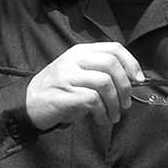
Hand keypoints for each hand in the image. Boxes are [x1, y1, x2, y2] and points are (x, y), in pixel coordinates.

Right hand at [24, 41, 141, 128]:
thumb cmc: (59, 90)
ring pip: (105, 83)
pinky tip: (101, 119)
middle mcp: (74, 60)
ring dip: (115, 103)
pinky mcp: (65, 94)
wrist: (29, 103)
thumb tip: (131, 81)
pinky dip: (103, 112)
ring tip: (114, 115)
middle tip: (126, 103)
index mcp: (81, 52)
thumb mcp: (78, 72)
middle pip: (111, 64)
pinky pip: (94, 101)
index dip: (131, 63)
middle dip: (125, 86)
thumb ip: (100, 71)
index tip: (138, 80)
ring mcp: (68, 76)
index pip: (114, 49)